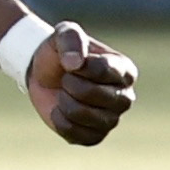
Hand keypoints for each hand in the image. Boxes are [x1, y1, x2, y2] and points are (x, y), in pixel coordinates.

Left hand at [25, 23, 136, 145]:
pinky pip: (76, 135)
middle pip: (94, 94)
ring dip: (64, 102)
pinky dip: (60, 121)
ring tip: (64, 93)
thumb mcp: (64, 33)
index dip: (79, 66)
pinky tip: (60, 110)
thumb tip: (76, 64)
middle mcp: (125, 97)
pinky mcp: (95, 136)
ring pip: (84, 116)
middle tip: (66, 79)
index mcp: (125, 70)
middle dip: (70, 84)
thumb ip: (71, 38)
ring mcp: (112, 119)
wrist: (43, 75)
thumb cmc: (61, 52)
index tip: (71, 63)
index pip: (105, 70)